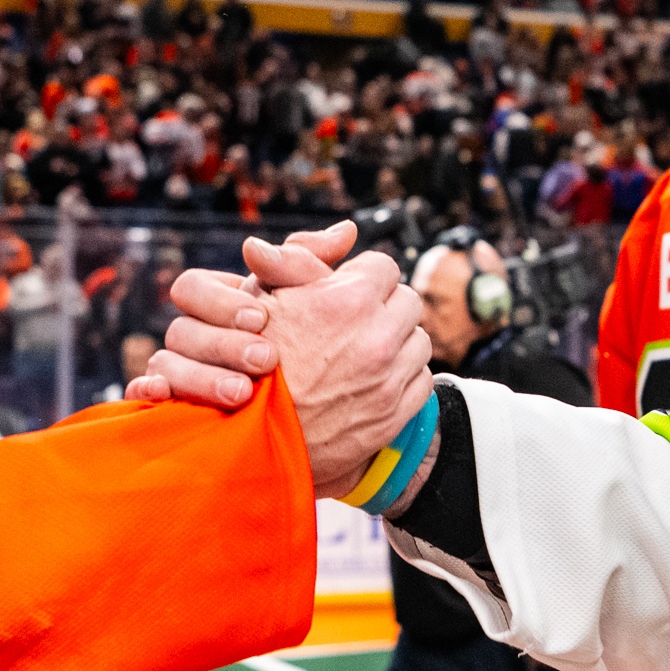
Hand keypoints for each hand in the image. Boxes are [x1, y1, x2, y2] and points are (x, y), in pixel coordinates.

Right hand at [128, 221, 360, 407]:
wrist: (303, 420)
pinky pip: (144, 399)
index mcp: (217, 306)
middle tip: (266, 358)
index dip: (221, 300)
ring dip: (202, 377)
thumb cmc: (306, 346)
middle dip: (222, 342)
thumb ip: (320, 267)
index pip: (193, 287)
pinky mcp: (173, 411)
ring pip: (164, 365)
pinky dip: (149, 394)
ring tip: (245, 392)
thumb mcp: (314, 304)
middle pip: (180, 328)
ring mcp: (179, 375)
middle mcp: (193, 337)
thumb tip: (347, 232)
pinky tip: (164, 399)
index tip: (262, 316)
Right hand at [157, 229, 433, 497]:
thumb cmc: (249, 362)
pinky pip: (421, 381)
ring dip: (396, 343)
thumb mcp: (263, 298)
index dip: (362, 278)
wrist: (250, 440)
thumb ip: (302, 257)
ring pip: (418, 342)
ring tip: (363, 353)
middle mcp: (377, 337)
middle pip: (408, 301)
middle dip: (385, 308)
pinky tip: (372, 382)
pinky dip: (402, 379)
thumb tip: (347, 230)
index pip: (383, 267)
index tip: (346, 292)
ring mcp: (389, 379)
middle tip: (356, 322)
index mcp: (349, 299)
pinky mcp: (395, 414)